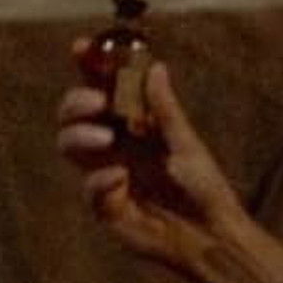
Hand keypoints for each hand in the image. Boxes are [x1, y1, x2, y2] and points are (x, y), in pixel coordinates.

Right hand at [55, 53, 248, 282]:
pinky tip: (121, 179)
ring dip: (80, 135)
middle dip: (76, 102)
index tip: (81, 47)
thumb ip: (166, 110)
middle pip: (73, 115)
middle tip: (96, 101)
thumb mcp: (187, 145)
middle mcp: (114, 146)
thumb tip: (155, 67)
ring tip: (107, 139)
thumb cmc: (204, 188)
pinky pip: (89, 188)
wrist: (213, 235)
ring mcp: (105, 174)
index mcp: (133, 126)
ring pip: (69, 145)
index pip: (102, 90)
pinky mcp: (105, 206)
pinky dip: (100, 179)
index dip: (88, 68)